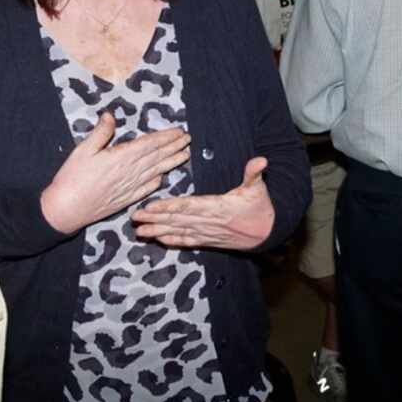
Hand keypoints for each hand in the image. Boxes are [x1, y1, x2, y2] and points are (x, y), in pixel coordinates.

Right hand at [41, 114, 190, 233]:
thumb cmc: (71, 179)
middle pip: (157, 157)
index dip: (166, 137)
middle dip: (174, 147)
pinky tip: (163, 178)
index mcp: (121, 157)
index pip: (150, 144)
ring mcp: (129, 188)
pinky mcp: (125, 200)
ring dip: (172, 162)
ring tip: (185, 154)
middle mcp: (130, 172)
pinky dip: (157, 182)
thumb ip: (100, 133)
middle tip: (188, 140)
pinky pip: (147, 189)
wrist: (66, 210)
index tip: (179, 131)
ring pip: (156, 172)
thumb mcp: (82, 150)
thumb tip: (110, 115)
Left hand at [131, 157, 274, 249]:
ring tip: (139, 232)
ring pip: (178, 232)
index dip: (169, 207)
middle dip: (155, 220)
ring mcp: (207, 233)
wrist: (267, 233)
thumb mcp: (259, 188)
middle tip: (134, 218)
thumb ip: (255, 174)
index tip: (151, 207)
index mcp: (218, 208)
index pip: (188, 207)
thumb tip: (261, 159)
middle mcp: (209, 223)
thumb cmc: (261, 208)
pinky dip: (172, 241)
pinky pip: (187, 241)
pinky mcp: (208, 240)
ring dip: (158, 232)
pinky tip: (159, 240)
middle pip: (177, 221)